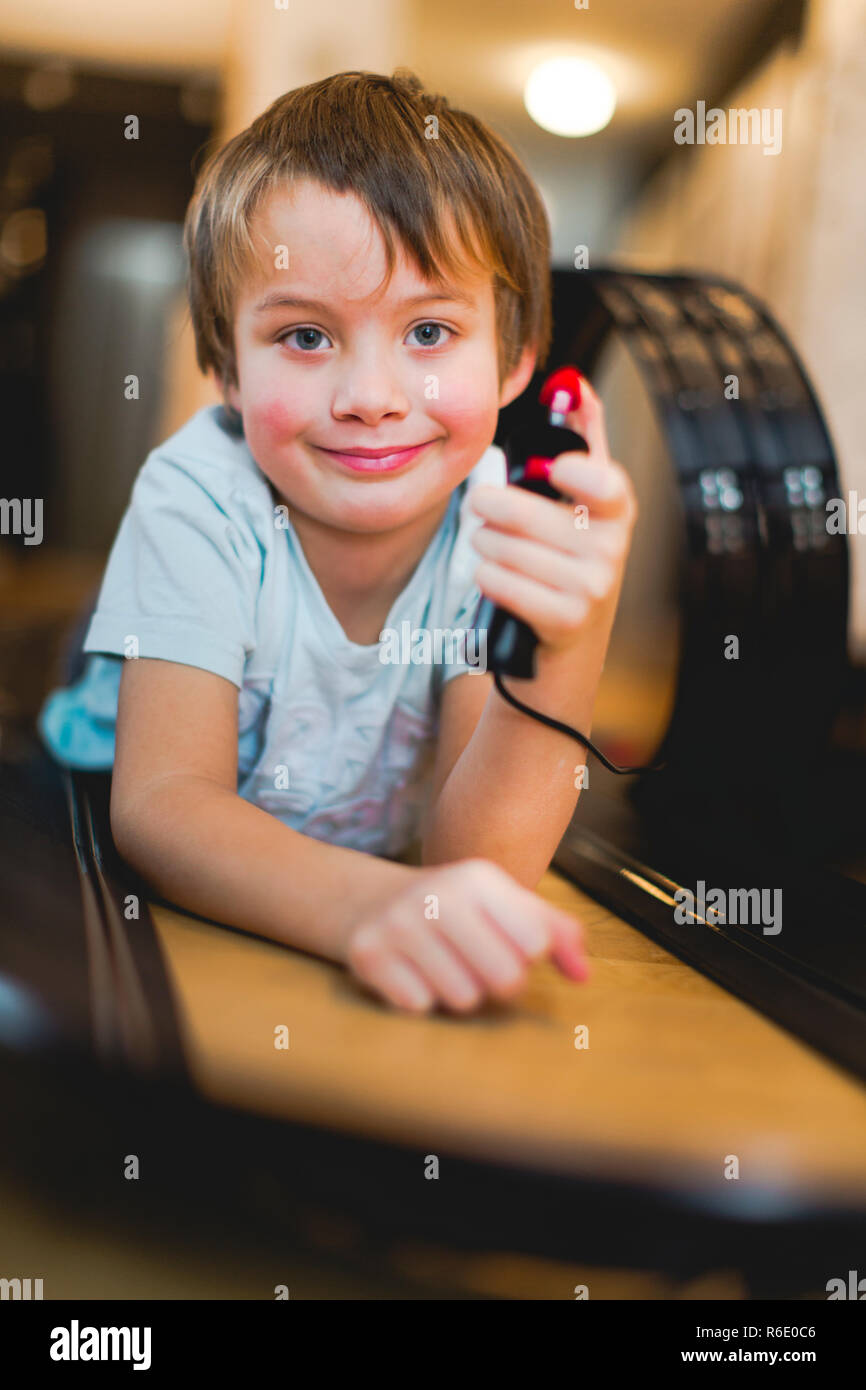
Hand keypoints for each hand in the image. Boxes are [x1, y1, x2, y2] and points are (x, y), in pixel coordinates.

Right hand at [343, 858, 587, 1013]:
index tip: (508, 944)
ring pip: (463, 999)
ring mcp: (399, 923)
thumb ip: (556, 932)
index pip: (535, 943)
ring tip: (442, 966)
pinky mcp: (369, 954)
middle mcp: (437, 895)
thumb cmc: (456, 910)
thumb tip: (584, 976)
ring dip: (458, 993)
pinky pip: (420, 1006)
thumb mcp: (505, 905)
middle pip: (505, 979)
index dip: (527, 956)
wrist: (370, 902)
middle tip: (478, 964)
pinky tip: (411, 972)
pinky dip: (420, 998)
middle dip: (499, 984)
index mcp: (479, 878)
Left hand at [468, 371, 637, 655]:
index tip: (552, 467)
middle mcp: (612, 549)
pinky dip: (485, 577)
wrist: (567, 644)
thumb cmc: (567, 560)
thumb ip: (581, 439)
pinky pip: (500, 582)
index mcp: (616, 510)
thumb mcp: (582, 501)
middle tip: (481, 507)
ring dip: (483, 544)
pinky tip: (493, 577)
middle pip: (527, 514)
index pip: (606, 483)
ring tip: (488, 545)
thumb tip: (571, 383)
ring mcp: (592, 589)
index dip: (578, 472)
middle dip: (489, 507)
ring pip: (505, 548)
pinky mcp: (565, 621)